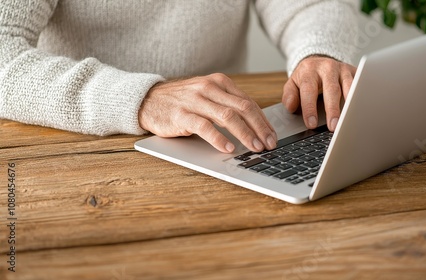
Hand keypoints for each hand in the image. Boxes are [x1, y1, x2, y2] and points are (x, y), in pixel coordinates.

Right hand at [138, 73, 276, 152]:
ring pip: (228, 116)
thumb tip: (254, 125)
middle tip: (270, 144)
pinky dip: (219, 138)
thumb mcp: (207, 96)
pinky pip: (205, 127)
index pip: (248, 102)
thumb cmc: (182, 101)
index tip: (272, 136)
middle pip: (243, 108)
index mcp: (219, 82)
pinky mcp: (182, 115)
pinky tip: (228, 148)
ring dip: (245, 134)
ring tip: (255, 147)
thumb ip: (228, 105)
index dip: (263, 121)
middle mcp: (209, 88)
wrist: (148, 100)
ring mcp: (195, 101)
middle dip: (260, 128)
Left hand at [282, 56, 356, 130]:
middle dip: (332, 109)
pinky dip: (361, 97)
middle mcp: (327, 67)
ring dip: (350, 104)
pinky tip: (361, 110)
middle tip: (333, 127)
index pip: (309, 91)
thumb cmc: (307, 77)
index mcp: (309, 70)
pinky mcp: (355, 72)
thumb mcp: (293, 83)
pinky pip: (360, 85)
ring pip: (349, 86)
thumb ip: (289, 95)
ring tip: (350, 120)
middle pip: (331, 89)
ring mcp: (343, 69)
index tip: (311, 124)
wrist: (319, 61)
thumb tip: (290, 107)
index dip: (310, 108)